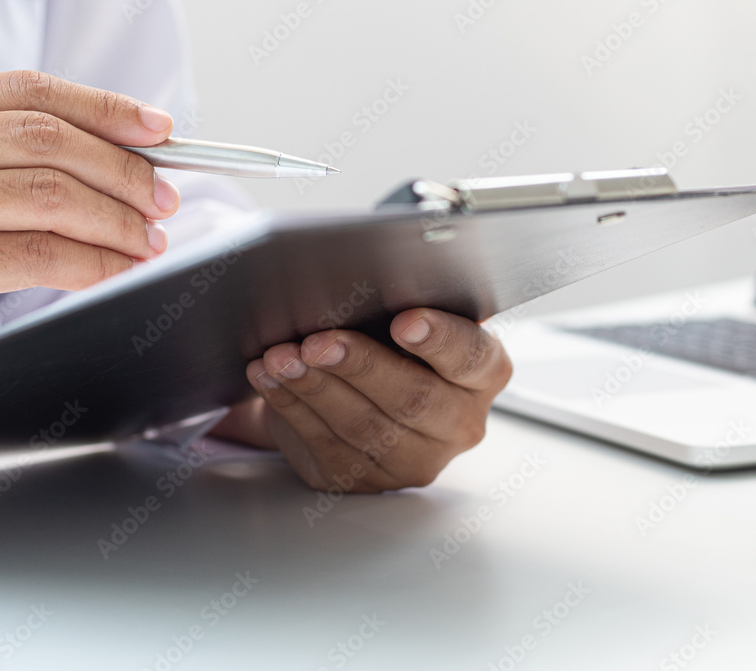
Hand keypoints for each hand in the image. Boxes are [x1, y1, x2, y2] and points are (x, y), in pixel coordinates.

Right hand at [0, 69, 180, 364]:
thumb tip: (99, 162)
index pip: (24, 91)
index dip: (102, 106)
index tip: (156, 126)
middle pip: (46, 138)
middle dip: (122, 167)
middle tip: (161, 199)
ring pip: (48, 192)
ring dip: (116, 217)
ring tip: (148, 239)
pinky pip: (35, 253)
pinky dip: (92, 262)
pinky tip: (116, 269)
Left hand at [210, 308, 512, 490]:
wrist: (365, 383)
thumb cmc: (394, 336)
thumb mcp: (412, 312)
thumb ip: (405, 302)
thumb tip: (366, 277)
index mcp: (484, 373)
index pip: (471, 357)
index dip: (439, 339)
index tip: (403, 321)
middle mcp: (458, 423)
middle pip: (413, 398)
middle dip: (360, 365)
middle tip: (319, 341)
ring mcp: (414, 459)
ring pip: (363, 426)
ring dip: (315, 386)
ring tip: (282, 356)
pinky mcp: (365, 479)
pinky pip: (325, 444)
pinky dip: (291, 406)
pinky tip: (272, 378)